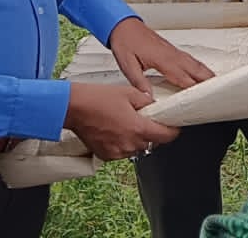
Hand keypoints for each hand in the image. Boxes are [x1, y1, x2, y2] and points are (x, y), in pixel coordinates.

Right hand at [63, 82, 179, 161]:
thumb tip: (155, 105)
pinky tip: (114, 129)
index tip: (174, 127)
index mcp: (138, 129)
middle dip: (151, 132)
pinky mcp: (106, 156)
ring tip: (125, 122)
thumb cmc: (97, 98)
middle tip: (143, 118)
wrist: (74, 108)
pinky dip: (122, 143)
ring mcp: (117, 152)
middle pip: (151, 142)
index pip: (166, 137)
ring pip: (136, 147)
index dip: (172, 131)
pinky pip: (122, 151)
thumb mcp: (129, 92)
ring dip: (136, 138)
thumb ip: (147, 101)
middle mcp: (129, 144)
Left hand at [108, 17, 214, 90]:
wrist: (124, 25)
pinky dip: (199, 67)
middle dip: (207, 81)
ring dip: (206, 73)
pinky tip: (201, 72)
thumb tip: (149, 98)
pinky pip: (189, 59)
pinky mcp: (171, 49)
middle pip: (194, 70)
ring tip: (216, 84)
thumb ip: (139, 83)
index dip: (194, 89)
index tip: (203, 99)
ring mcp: (173, 51)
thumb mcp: (127, 65)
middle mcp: (171, 54)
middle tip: (218, 92)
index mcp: (162, 59)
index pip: (183, 77)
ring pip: (194, 63)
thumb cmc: (125, 42)